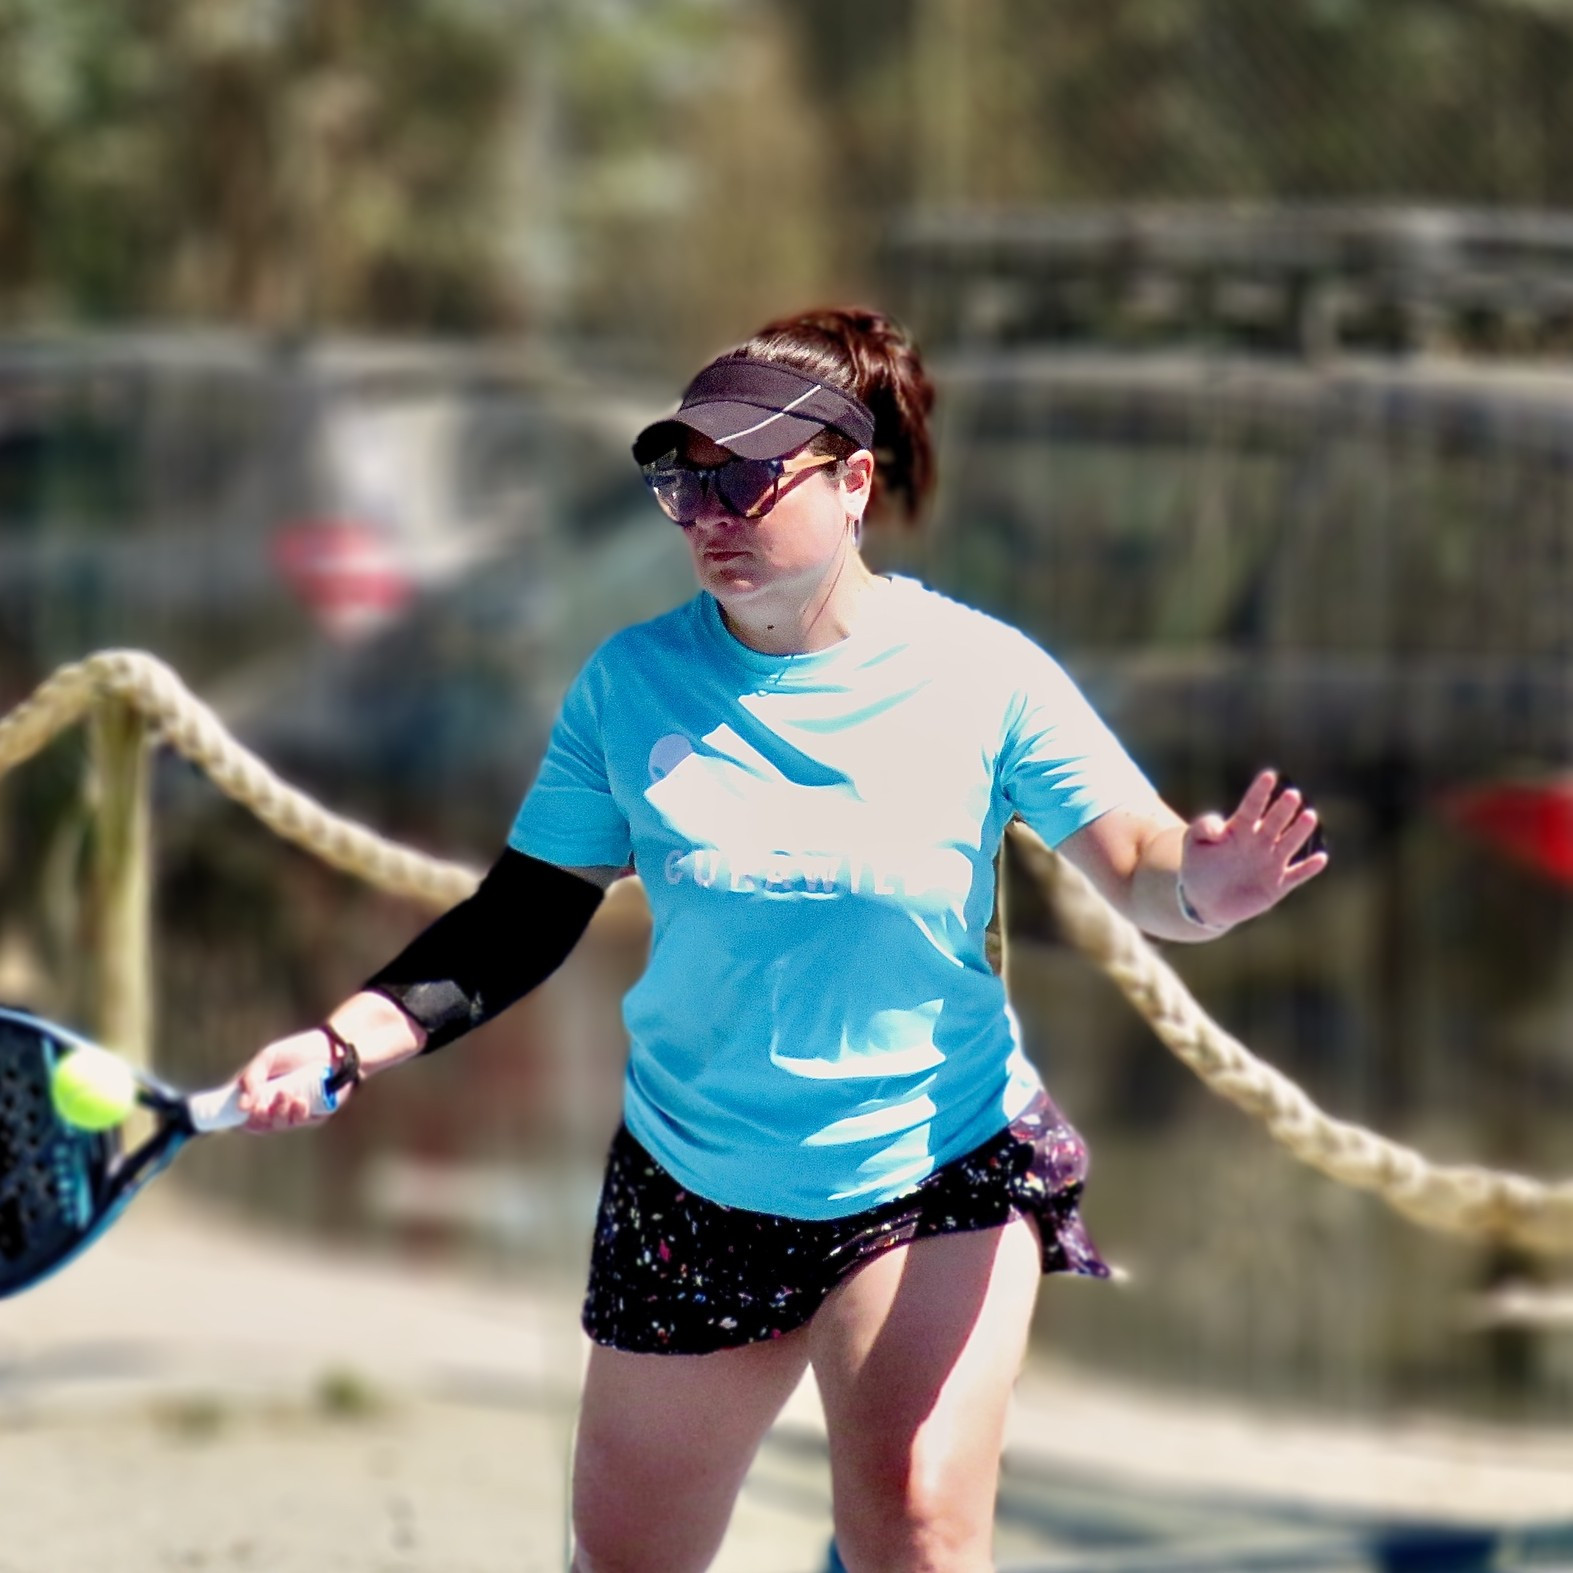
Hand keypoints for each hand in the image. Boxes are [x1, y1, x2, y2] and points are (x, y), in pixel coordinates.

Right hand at [235, 1028, 346, 1131]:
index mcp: (260, 1094)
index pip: (242, 1115)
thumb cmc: (298, 1051)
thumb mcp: (268, 1058)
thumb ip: (251, 1077)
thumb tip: (240, 1106)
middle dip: (259, 1118)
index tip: (238, 1111)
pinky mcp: (315, 1115)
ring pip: (279, 1125)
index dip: (235, 1118)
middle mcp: (275, 1106)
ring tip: (285, 1093)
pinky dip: (297, 1114)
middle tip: (261, 1106)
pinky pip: (301, 1122)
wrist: (332, 1047)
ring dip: (278, 1112)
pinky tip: (300, 1101)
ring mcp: (294, 1112)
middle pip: (259, 1125)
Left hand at [1178, 770, 1327, 930]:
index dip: (1260, 792)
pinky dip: (1309, 868)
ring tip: (1309, 816)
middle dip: (1283, 809)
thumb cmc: (1199, 866)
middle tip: (1292, 795)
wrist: (1205, 900)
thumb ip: (1203, 827)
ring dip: (1299, 831)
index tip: (1268, 776)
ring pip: (1289, 843)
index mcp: (1240, 828)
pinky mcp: (1278, 885)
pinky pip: (1297, 875)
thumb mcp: (1193, 844)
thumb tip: (1220, 828)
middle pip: (1274, 821)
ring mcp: (1271, 862)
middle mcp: (1260, 841)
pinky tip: (1320, 858)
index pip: (1251, 806)